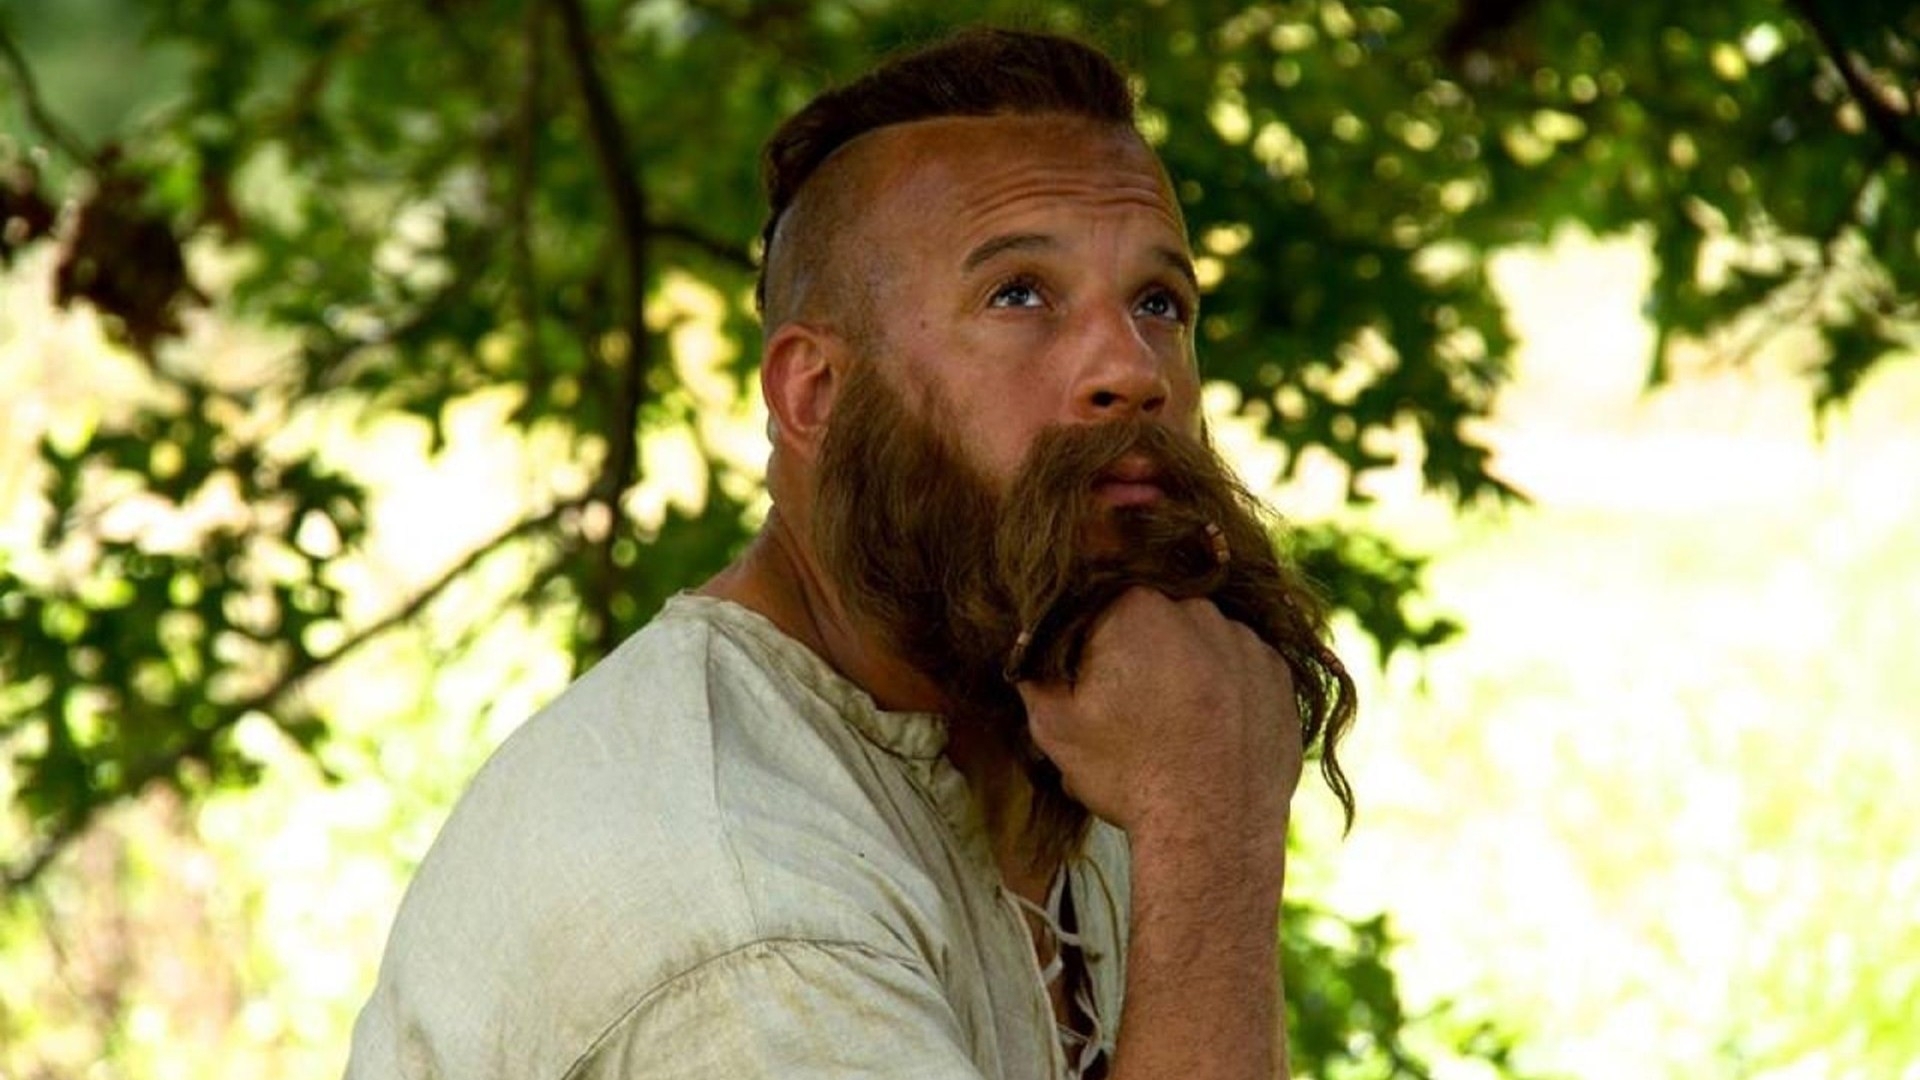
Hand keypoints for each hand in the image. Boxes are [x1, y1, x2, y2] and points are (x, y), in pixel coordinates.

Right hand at [1016, 586, 1302, 874]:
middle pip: (1155, 618)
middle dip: (1140, 652)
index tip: (1092, 681)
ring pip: (1202, 641)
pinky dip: (1226, 689)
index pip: (1102, 604)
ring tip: (1176, 725)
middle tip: (1134, 707)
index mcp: (1137, 610)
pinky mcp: (1279, 675)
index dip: (1091, 643)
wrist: (1211, 832)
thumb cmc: (1128, 775)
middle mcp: (1197, 612)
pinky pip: (1242, 667)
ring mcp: (1245, 642)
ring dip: (1186, 668)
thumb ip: (1034, 675)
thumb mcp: (1055, 726)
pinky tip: (1211, 731)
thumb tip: (1027, 649)